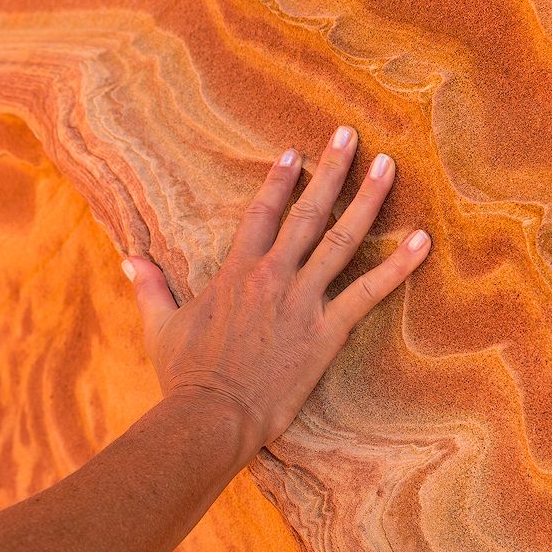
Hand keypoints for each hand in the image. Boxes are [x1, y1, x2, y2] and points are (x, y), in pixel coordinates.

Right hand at [122, 125, 430, 450]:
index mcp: (236, 272)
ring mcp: (303, 300)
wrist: (211, 416)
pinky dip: (399, 266)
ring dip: (368, 200)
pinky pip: (369, 292)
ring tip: (389, 166)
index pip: (261, 212)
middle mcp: (273, 276)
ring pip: (342, 240)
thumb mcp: (161, 326)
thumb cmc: (186, 375)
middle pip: (308, 212)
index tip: (294, 152)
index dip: (278, 179)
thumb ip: (149, 287)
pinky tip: (423, 241)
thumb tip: (128, 258)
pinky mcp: (326, 331)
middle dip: (330, 170)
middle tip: (351, 134)